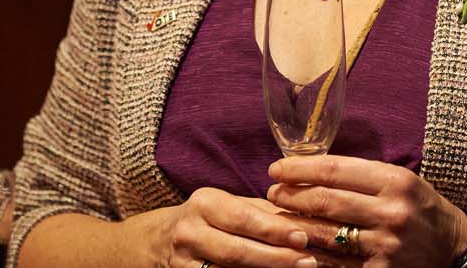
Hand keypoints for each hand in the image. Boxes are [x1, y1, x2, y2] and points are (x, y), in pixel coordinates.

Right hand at [159, 187, 314, 267]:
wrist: (159, 240)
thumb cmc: (208, 218)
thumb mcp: (228, 205)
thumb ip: (261, 212)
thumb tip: (302, 220)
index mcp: (205, 203)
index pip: (244, 218)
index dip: (274, 230)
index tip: (302, 237)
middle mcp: (191, 232)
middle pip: (237, 251)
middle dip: (276, 258)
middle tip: (307, 261)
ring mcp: (184, 261)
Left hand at [266, 155, 466, 267]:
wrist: (453, 248)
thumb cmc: (421, 207)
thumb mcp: (400, 180)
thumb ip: (362, 176)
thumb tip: (312, 170)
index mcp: (395, 181)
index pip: (335, 170)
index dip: (300, 169)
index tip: (278, 168)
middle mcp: (390, 212)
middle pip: (326, 201)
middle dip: (292, 196)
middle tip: (272, 192)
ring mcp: (384, 246)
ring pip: (325, 234)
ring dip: (294, 226)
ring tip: (277, 218)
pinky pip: (335, 264)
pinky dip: (312, 255)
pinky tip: (297, 248)